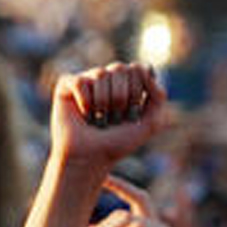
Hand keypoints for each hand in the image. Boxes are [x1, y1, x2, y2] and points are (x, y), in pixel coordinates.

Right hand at [50, 63, 167, 168]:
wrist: (91, 158)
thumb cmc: (118, 142)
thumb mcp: (150, 123)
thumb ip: (159, 96)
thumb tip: (147, 68)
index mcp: (126, 82)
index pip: (137, 69)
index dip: (136, 93)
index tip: (131, 114)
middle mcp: (107, 78)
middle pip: (120, 68)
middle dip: (120, 98)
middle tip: (113, 118)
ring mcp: (87, 80)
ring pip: (100, 74)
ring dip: (103, 103)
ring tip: (99, 119)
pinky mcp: (67, 85)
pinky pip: (81, 82)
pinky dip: (85, 103)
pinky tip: (83, 115)